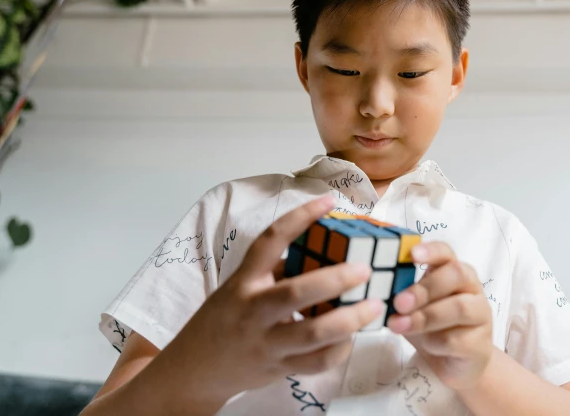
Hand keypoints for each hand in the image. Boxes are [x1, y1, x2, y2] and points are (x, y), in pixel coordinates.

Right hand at [167, 195, 384, 403]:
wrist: (195, 369)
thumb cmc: (225, 319)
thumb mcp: (241, 286)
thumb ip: (276, 269)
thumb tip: (324, 245)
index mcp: (244, 281)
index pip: (270, 240)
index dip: (300, 218)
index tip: (329, 201)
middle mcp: (252, 310)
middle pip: (295, 293)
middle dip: (335, 279)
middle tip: (365, 268)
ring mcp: (265, 343)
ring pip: (311, 334)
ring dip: (349, 319)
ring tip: (375, 305)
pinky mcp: (277, 369)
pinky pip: (315, 362)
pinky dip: (339, 349)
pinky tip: (352, 337)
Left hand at [387, 242, 493, 389]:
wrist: (452, 364)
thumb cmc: (431, 328)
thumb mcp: (413, 308)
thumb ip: (402, 295)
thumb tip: (378, 290)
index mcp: (453, 273)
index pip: (447, 252)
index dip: (431, 251)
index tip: (412, 255)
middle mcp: (471, 289)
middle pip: (456, 274)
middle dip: (425, 288)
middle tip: (399, 303)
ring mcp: (481, 315)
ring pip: (459, 307)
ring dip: (425, 317)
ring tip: (399, 326)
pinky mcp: (481, 344)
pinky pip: (457, 339)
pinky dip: (435, 342)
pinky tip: (426, 345)